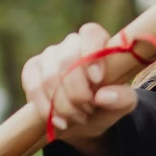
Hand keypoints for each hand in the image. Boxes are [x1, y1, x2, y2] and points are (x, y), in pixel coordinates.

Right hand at [22, 22, 139, 155]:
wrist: (83, 119)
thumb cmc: (107, 104)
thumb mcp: (123, 104)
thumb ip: (121, 98)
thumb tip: (104, 96)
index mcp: (98, 42)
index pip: (90, 34)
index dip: (91, 54)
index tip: (97, 80)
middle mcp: (72, 43)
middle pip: (67, 61)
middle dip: (77, 92)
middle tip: (88, 110)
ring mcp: (49, 55)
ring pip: (50, 77)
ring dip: (64, 104)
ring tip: (78, 117)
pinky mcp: (31, 70)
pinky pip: (34, 87)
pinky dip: (46, 108)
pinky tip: (59, 121)